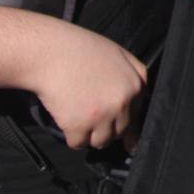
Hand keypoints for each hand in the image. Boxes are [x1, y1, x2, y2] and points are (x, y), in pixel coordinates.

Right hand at [24, 22, 147, 151]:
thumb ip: (135, 77)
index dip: (122, 119)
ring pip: (101, 142)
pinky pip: (78, 144)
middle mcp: (122, 102)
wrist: (49, 53)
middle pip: (119, 132)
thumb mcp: (119, 54)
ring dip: (90, 135)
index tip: (114, 124)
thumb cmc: (80, 49)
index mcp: (134, 85)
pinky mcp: (78, 126)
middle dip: (106, 127)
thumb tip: (144, 101)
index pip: (136, 116)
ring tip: (79, 117)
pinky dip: (71, 137)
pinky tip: (67, 120)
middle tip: (90, 115)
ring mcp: (101, 115)